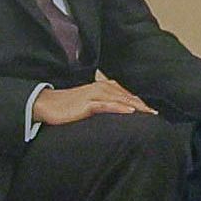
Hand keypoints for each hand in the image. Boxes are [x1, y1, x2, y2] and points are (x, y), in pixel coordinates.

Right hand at [36, 77, 155, 128]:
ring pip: (119, 99)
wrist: (46, 105)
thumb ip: (101, 104)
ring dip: (135, 105)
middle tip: (155, 114)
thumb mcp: (87, 104)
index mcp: (101, 86)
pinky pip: (106, 105)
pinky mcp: (87, 104)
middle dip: (141, 104)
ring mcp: (93, 95)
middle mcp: (99, 87)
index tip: (151, 111)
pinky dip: (119, 107)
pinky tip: (130, 111)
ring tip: (149, 112)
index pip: (125, 94)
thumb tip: (113, 112)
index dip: (138, 102)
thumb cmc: (66, 106)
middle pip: (126, 95)